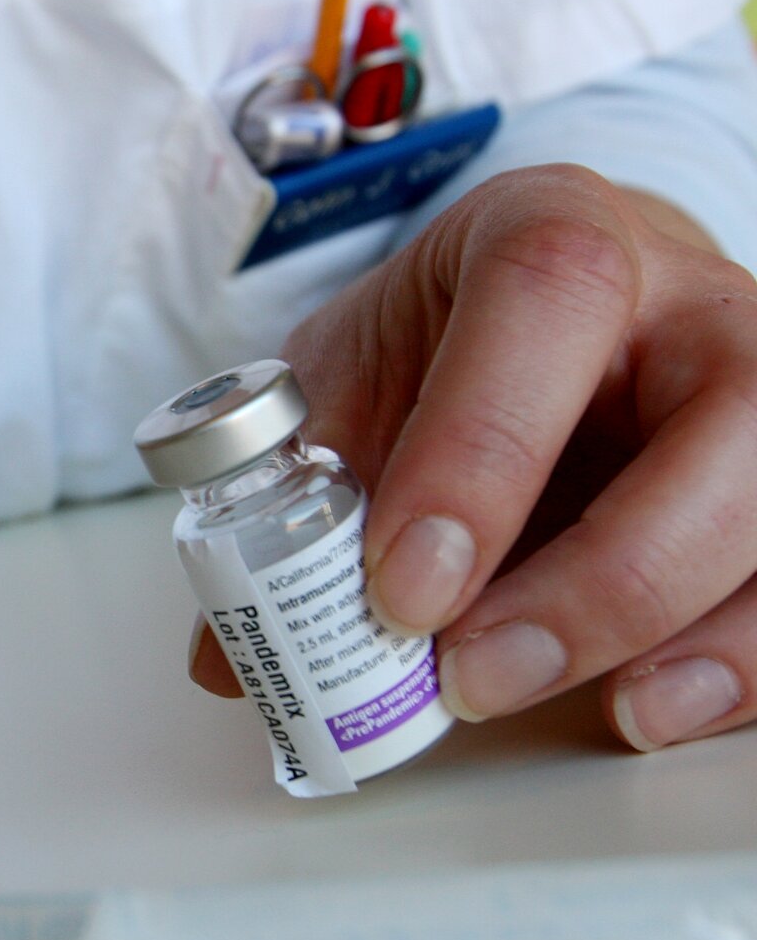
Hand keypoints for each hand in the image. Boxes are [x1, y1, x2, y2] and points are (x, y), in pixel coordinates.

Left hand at [191, 164, 756, 753]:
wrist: (543, 321)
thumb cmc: (445, 343)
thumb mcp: (354, 381)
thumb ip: (297, 497)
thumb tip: (234, 652)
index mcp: (555, 231)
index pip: (550, 296)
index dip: (482, 448)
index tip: (403, 583)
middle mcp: (695, 302)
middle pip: (729, 418)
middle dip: (602, 577)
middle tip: (475, 673)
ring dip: (691, 635)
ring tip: (588, 707)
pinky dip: (739, 666)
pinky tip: (651, 708)